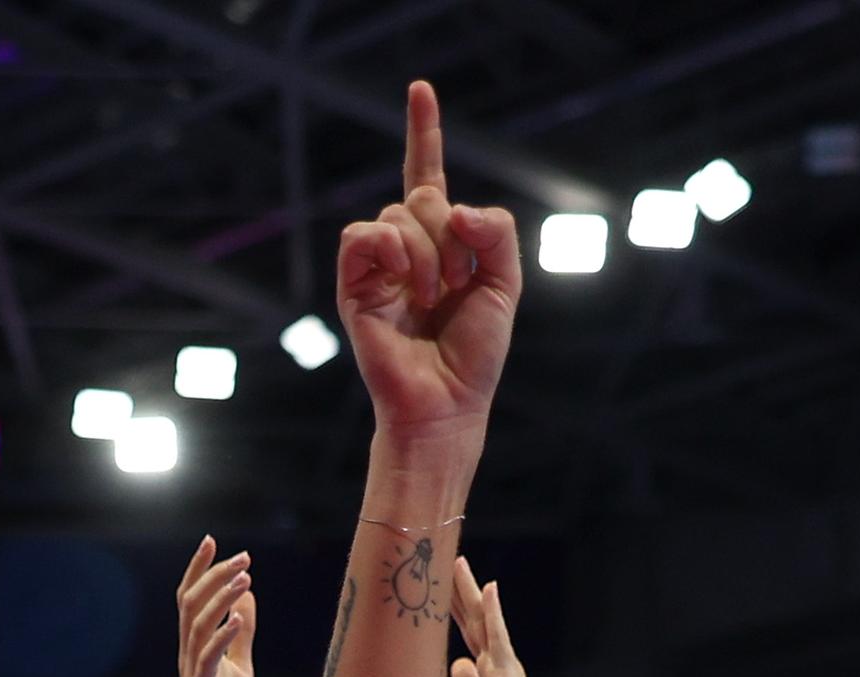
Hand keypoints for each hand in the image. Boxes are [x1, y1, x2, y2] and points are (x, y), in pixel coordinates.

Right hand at [175, 540, 256, 676]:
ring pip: (198, 626)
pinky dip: (223, 635)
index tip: (212, 540)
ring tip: (245, 578)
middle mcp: (189, 657)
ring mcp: (193, 676)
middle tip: (243, 556)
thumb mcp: (241, 669)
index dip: (198, 569)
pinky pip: (208, 659)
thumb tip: (246, 598)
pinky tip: (239, 618)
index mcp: (196, 649)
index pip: (190, 600)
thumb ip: (241, 635)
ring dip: (221, 599)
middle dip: (213, 575)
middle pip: (191, 605)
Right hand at [338, 82, 521, 446]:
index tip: (420, 88)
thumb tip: (453, 207)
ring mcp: (377, 266)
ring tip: (432, 299)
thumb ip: (495, 230)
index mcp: (442, 243)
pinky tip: (405, 282)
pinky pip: (362, 236)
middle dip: (449, 235)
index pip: (428, 176)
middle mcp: (405, 248)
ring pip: (397, 216)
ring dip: (427, 254)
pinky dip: (389, 249)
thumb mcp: (506, 282)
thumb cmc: (475, 353)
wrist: (447, 404)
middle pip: (422, 197)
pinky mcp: (353, 286)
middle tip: (455, 286)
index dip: (424, 132)